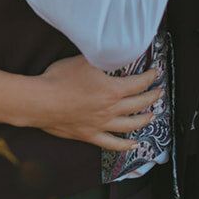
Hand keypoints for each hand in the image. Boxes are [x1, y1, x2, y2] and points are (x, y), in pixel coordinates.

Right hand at [36, 55, 162, 150]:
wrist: (40, 101)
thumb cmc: (58, 80)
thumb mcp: (84, 60)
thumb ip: (102, 57)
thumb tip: (114, 52)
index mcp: (112, 90)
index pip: (139, 83)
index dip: (150, 77)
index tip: (154, 73)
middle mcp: (110, 109)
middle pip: (139, 104)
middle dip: (152, 97)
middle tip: (158, 93)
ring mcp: (101, 124)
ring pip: (130, 125)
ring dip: (144, 120)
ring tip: (151, 116)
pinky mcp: (89, 135)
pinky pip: (111, 143)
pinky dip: (124, 146)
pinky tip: (133, 145)